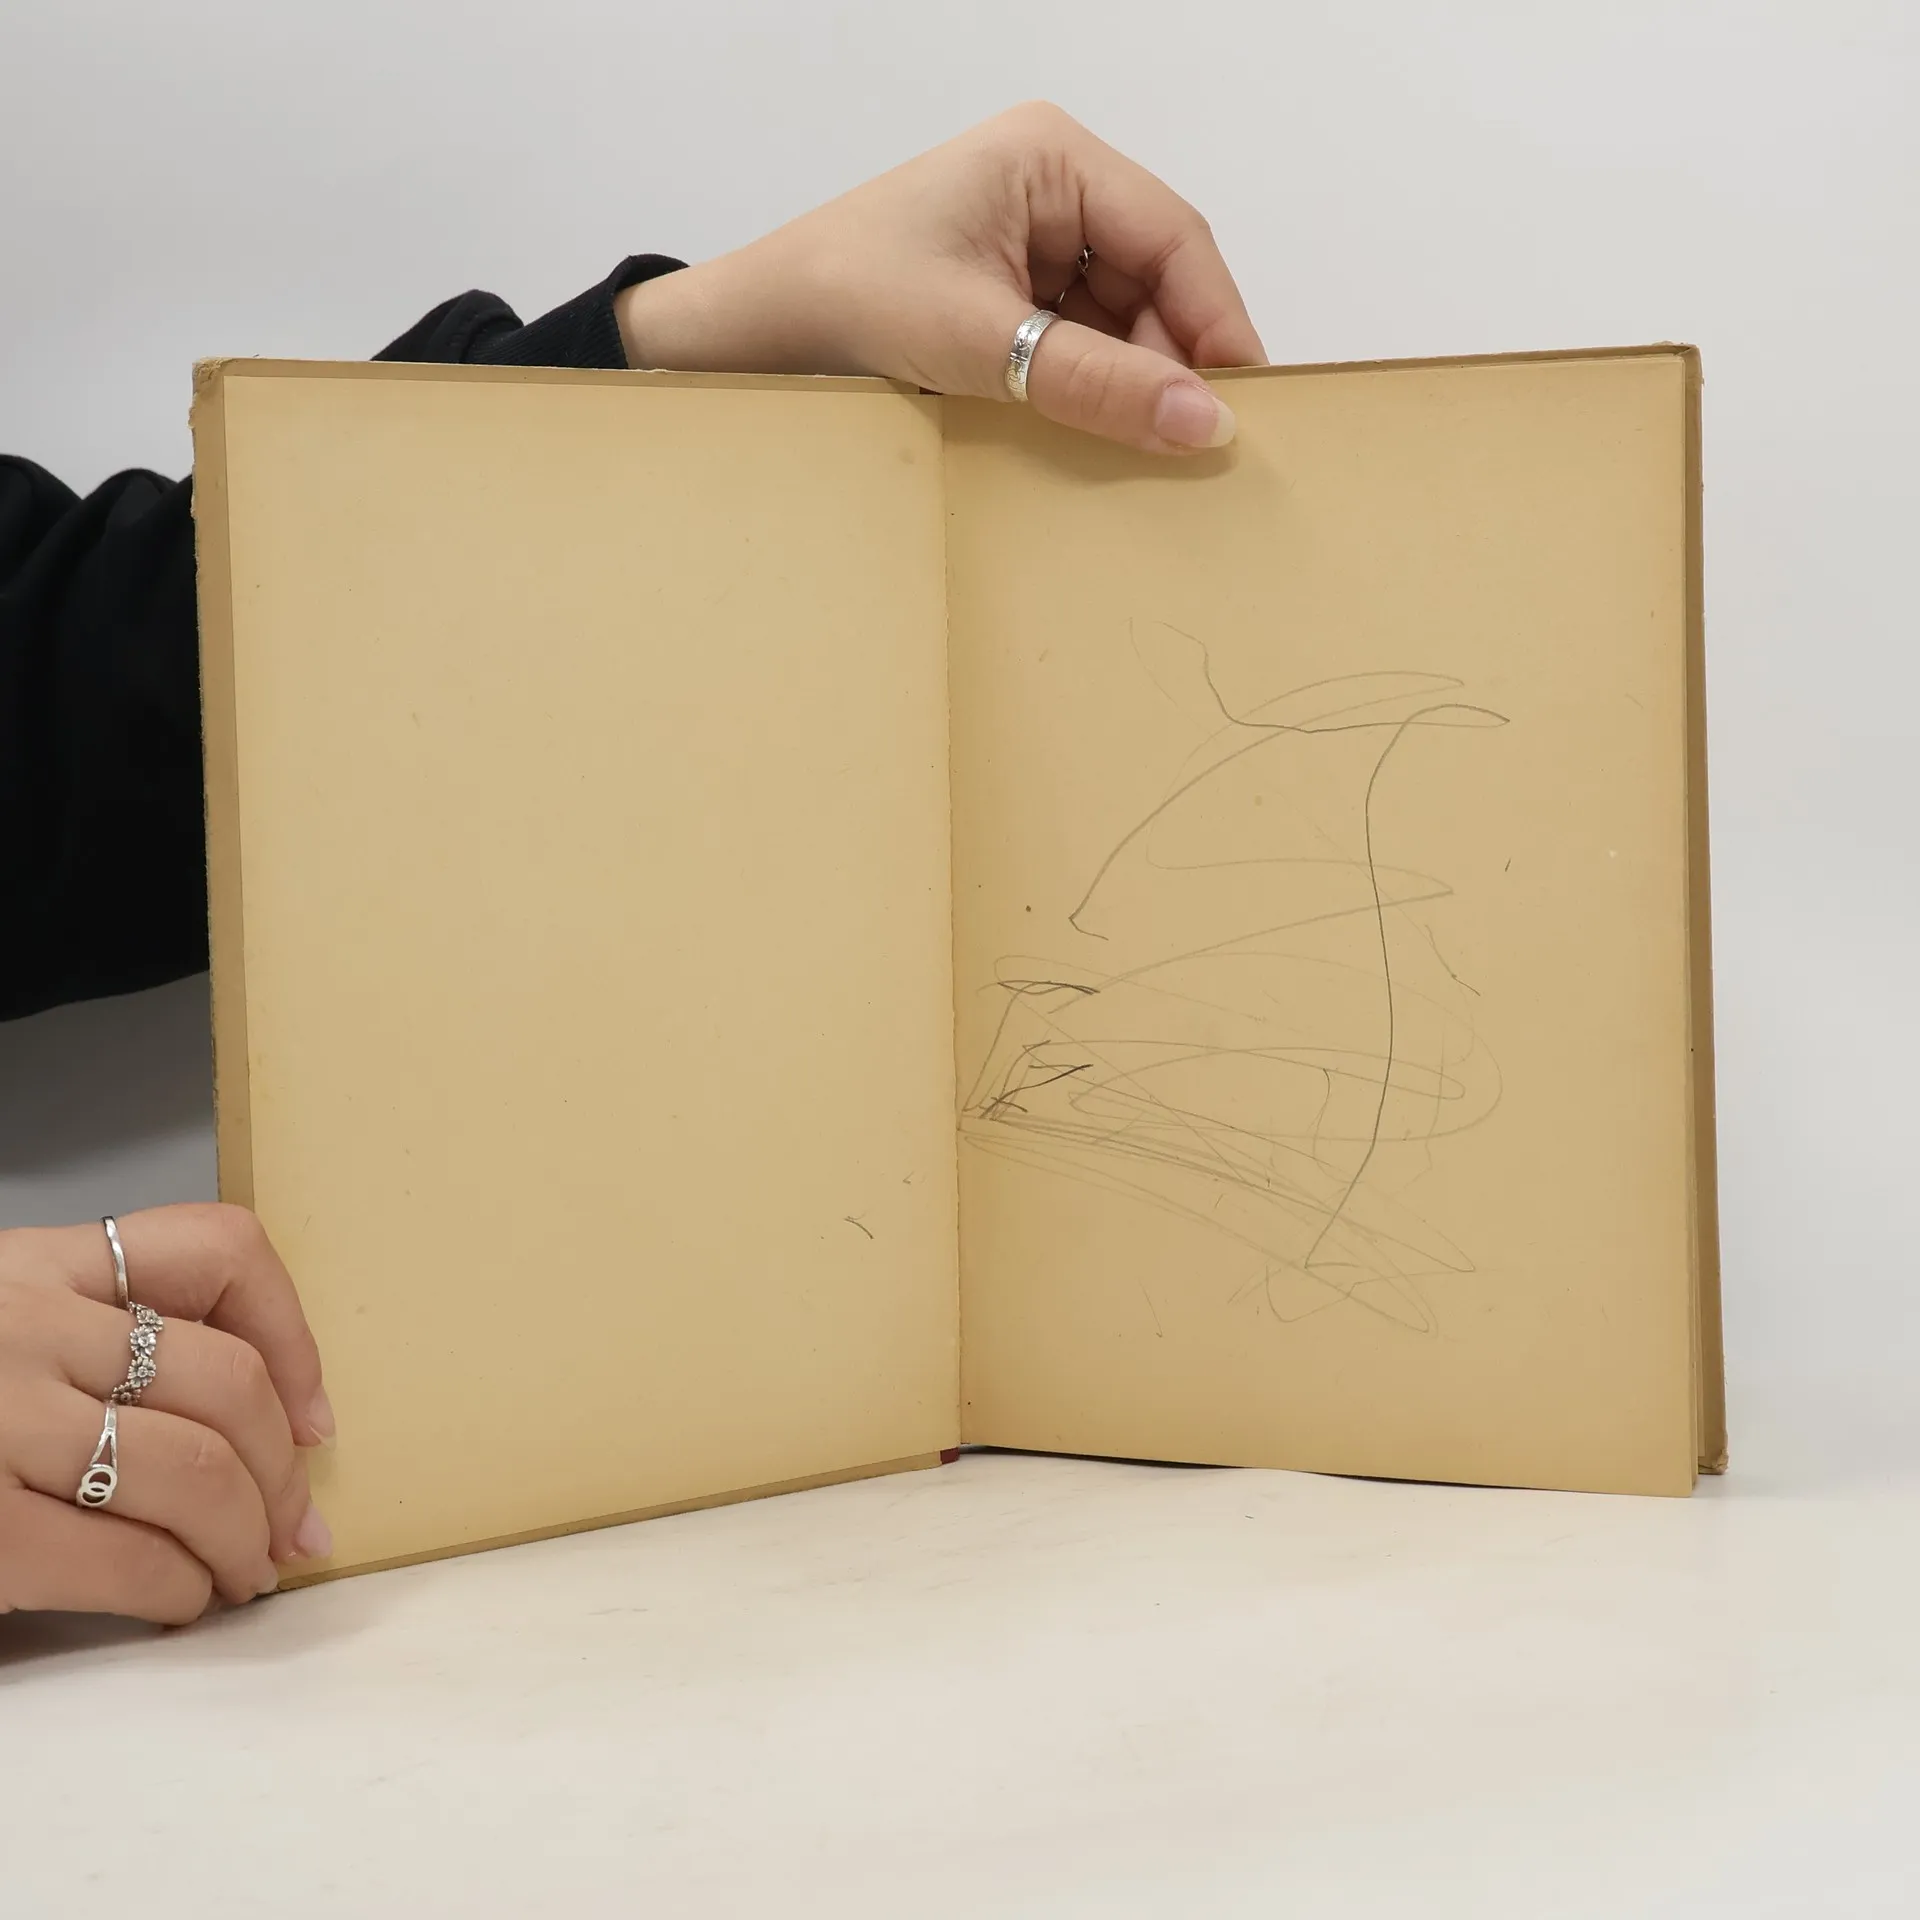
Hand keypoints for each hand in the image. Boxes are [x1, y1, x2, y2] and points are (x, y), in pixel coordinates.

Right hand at [0, 1205, 332, 1624]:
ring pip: (195, 1470)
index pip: (215, 1250)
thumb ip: (84, 1335)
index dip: (293, 1336)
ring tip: (244, 1571)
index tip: (314, 1413)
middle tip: (290, 1524)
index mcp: (28, 1266)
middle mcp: (19, 1328)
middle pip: (227, 1381)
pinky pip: (126, 1559)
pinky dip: (179, 1589)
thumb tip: (257, 1416)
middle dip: (281, 1469)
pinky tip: (179, 1600)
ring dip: (244, 1538)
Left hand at [616, 102, 1265, 454]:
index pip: (1175, 238)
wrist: (743, 337)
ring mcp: (1027, 245)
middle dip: (1171, 366)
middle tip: (1191, 452)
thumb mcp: (981, 346)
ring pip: (1121, 324)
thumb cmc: (841, 301)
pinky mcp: (1004, 299)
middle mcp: (1049, 190)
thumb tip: (1205, 425)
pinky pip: (1077, 347)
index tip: (1243, 408)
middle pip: (1156, 284)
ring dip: (1128, 388)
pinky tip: (1089, 440)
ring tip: (1136, 456)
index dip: (1218, 325)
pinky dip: (1088, 395)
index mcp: (1051, 158)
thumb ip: (1097, 385)